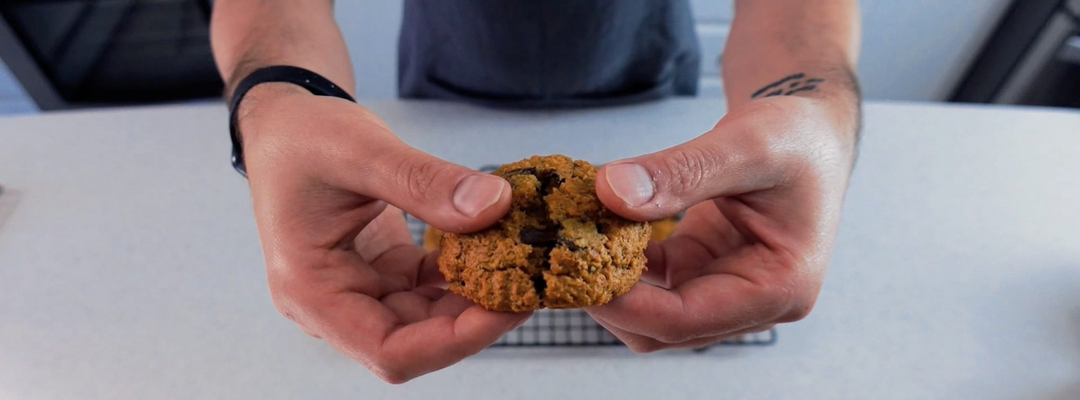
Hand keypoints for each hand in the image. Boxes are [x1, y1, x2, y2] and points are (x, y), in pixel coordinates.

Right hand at [237, 83, 530, 381]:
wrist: (285, 121)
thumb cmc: (302, 137)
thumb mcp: (362, 151)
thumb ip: (425, 182)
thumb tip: (495, 205)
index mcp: (311, 291)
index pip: (390, 351)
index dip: (454, 341)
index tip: (507, 307)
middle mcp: (332, 305)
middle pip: (416, 342)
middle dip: (475, 318)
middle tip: (529, 280)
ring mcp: (357, 292)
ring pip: (428, 319)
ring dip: (474, 297)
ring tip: (519, 261)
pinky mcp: (379, 274)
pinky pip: (429, 290)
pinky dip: (463, 273)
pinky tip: (494, 246)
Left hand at [588, 95, 857, 350]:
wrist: (808, 125)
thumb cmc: (796, 135)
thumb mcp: (745, 145)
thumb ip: (680, 172)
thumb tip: (610, 192)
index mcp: (780, 287)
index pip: (686, 320)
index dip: (625, 304)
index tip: (575, 272)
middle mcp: (754, 300)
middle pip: (663, 329)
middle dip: (610, 299)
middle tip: (560, 257)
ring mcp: (726, 288)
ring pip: (651, 312)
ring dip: (611, 281)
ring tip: (572, 240)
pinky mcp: (702, 267)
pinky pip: (651, 280)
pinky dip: (620, 258)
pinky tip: (594, 226)